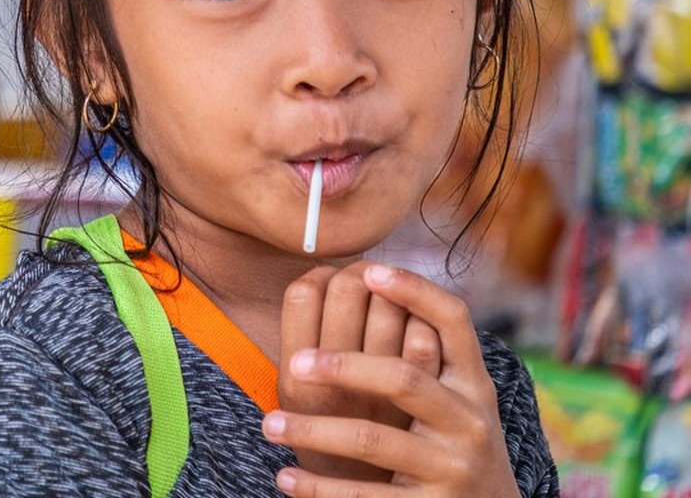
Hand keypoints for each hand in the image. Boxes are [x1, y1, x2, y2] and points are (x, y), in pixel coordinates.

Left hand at [264, 264, 520, 497]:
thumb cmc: (456, 437)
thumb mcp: (460, 393)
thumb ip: (430, 349)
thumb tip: (370, 277)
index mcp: (474, 382)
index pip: (453, 321)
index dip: (415, 291)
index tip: (370, 270)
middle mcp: (468, 420)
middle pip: (402, 379)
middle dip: (344, 367)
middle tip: (296, 364)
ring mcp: (451, 467)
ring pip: (371, 439)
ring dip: (313, 431)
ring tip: (271, 425)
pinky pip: (364, 497)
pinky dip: (319, 489)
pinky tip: (284, 478)